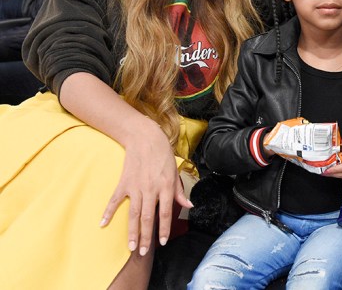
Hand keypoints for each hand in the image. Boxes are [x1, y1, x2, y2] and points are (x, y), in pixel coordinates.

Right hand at [99, 118, 191, 255]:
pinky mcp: (124, 183)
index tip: (162, 242)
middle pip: (147, 218)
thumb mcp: (174, 172)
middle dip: (145, 236)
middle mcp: (150, 189)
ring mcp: (136, 187)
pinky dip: (108, 211)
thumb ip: (179, 192)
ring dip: (131, 231)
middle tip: (142, 252)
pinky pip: (115, 200)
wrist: (145, 138)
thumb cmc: (162, 155)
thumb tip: (189, 206)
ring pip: (133, 213)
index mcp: (165, 187)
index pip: (165, 213)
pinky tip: (103, 223)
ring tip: (130, 246)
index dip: (164, 229)